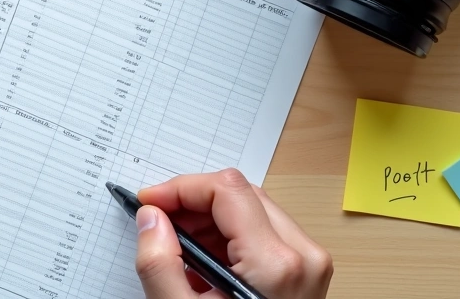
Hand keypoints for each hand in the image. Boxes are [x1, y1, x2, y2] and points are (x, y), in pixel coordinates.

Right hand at [133, 169, 331, 298]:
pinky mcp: (305, 272)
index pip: (226, 190)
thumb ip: (160, 263)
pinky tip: (202, 261)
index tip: (150, 202)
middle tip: (158, 221)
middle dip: (193, 202)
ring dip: (210, 218)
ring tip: (177, 246)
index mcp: (274, 263)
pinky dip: (229, 236)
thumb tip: (151, 220)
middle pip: (241, 194)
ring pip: (253, 209)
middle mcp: (302, 256)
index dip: (181, 188)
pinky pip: (264, 232)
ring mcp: (309, 263)